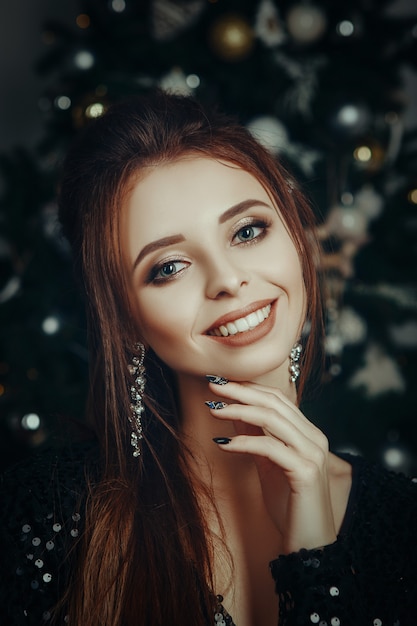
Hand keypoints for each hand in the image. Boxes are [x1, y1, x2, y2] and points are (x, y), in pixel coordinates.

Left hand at [207, 380, 336, 553]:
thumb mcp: (268, 464)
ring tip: (213, 409)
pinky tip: (223, 443)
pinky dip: (244, 441)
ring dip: (239, 410)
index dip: (248, 387)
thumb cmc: (289, 505)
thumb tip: (233, 411)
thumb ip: (256, 437)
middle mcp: (314, 438)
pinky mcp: (306, 472)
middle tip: (212, 385)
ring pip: (273, 419)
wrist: (309, 545)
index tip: (220, 382)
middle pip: (274, 402)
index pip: (277, 399)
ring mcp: (312, 454)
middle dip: (240, 391)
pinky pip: (270, 448)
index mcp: (308, 433)